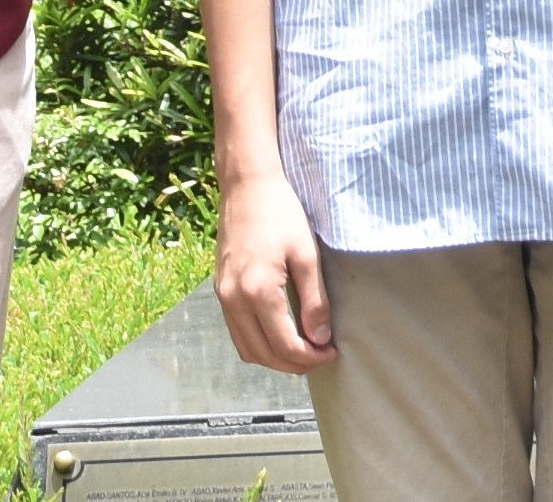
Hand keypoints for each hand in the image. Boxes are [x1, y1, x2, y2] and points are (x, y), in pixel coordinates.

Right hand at [214, 172, 334, 372]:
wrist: (247, 187)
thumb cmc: (281, 214)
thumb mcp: (307, 255)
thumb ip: (314, 300)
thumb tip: (321, 338)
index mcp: (257, 291)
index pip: (284, 345)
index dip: (310, 357)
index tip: (332, 353)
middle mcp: (234, 299)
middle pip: (263, 354)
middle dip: (293, 364)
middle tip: (321, 357)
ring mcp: (223, 296)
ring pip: (246, 348)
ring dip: (274, 358)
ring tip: (303, 351)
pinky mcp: (220, 290)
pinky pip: (237, 331)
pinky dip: (258, 343)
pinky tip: (279, 335)